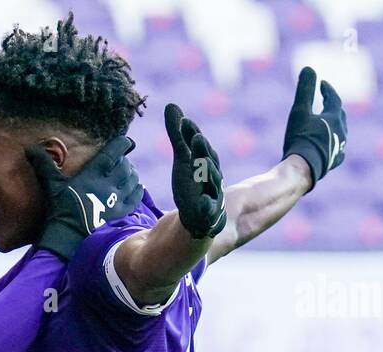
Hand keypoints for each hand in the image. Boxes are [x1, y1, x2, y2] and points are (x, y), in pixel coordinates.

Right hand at [26, 131, 143, 259]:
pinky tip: (136, 188)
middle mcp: (107, 184)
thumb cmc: (59, 211)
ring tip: (128, 174)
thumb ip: (44, 166)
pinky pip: (135, 198)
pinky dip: (137, 190)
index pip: (113, 153)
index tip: (124, 141)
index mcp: (92, 174)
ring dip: (131, 174)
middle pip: (124, 166)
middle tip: (121, 161)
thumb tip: (29, 149)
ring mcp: (116, 199)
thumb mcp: (52, 186)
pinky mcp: (120, 213)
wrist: (69, 238)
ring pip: (132, 180)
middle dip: (124, 161)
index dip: (121, 144)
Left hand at [165, 103, 225, 238]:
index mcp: (203, 160)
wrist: (201, 215)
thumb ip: (177, 135)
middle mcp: (210, 174)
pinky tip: (203, 202)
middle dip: (201, 149)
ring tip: (200, 163)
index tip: (184, 121)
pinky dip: (208, 204)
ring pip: (212, 181)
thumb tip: (170, 104)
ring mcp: (211, 192)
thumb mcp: (182, 158)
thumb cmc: (192, 182)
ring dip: (208, 171)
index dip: (191, 133)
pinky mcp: (209, 211)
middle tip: (195, 137)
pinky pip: (209, 208)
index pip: (198, 144)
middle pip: (207, 159)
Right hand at [283, 66, 346, 191]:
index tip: (322, 84)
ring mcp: (339, 148)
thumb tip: (309, 68)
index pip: (334, 99)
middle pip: (340, 115)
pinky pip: (339, 151)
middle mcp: (341, 131)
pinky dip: (335, 144)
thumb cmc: (300, 139)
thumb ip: (304, 90)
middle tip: (327, 101)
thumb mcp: (299, 112)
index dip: (327, 90)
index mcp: (334, 118)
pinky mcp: (333, 162)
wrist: (303, 169)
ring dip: (335, 125)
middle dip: (333, 106)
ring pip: (341, 132)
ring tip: (328, 124)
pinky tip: (333, 147)